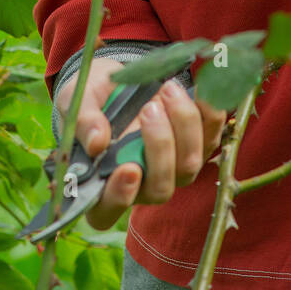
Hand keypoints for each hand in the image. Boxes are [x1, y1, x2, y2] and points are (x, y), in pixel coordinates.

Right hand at [54, 55, 226, 231]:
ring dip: (184, 126)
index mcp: (102, 183)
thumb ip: (84, 121)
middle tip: (149, 108)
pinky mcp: (196, 146)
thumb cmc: (92, 96)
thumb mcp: (78, 100)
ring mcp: (172, 169)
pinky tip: (199, 91)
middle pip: (160, 188)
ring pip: (189, 166)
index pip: (107, 211)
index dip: (119, 197)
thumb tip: (96, 143)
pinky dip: (210, 115)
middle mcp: (140, 185)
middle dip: (160, 148)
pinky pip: (212, 139)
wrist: (117, 78)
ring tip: (167, 90)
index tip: (128, 169)